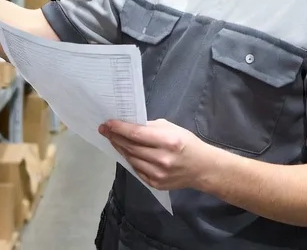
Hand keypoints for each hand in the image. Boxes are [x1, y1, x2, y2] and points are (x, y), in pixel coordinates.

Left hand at [99, 119, 218, 191]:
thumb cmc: (188, 144)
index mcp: (168, 141)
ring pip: (131, 159)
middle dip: (115, 137)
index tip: (107, 123)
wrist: (202, 168)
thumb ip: (151, 127)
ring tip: (113, 139)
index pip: (137, 134)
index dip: (120, 128)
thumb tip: (129, 125)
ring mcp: (158, 174)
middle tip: (104, 130)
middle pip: (131, 147)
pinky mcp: (155, 184)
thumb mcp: (172, 128)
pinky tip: (126, 151)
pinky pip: (136, 169)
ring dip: (120, 148)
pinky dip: (130, 159)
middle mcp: (162, 159)